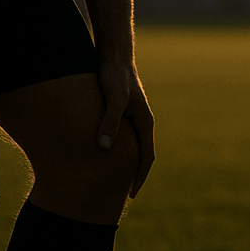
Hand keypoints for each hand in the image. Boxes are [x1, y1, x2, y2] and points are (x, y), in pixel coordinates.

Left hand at [95, 60, 155, 197]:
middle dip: (134, 175)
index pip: (147, 157)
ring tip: (112, 181)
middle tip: (121, 195)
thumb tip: (104, 147)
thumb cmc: (114, 75)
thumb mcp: (113, 98)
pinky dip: (117, 151)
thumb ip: (109, 121)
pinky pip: (122, 137)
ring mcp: (132, 117)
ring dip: (126, 164)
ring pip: (132, 147)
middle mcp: (141, 122)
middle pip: (141, 155)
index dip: (139, 177)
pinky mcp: (122, 112)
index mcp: (144, 122)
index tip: (130, 195)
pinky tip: (103, 156)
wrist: (114, 56)